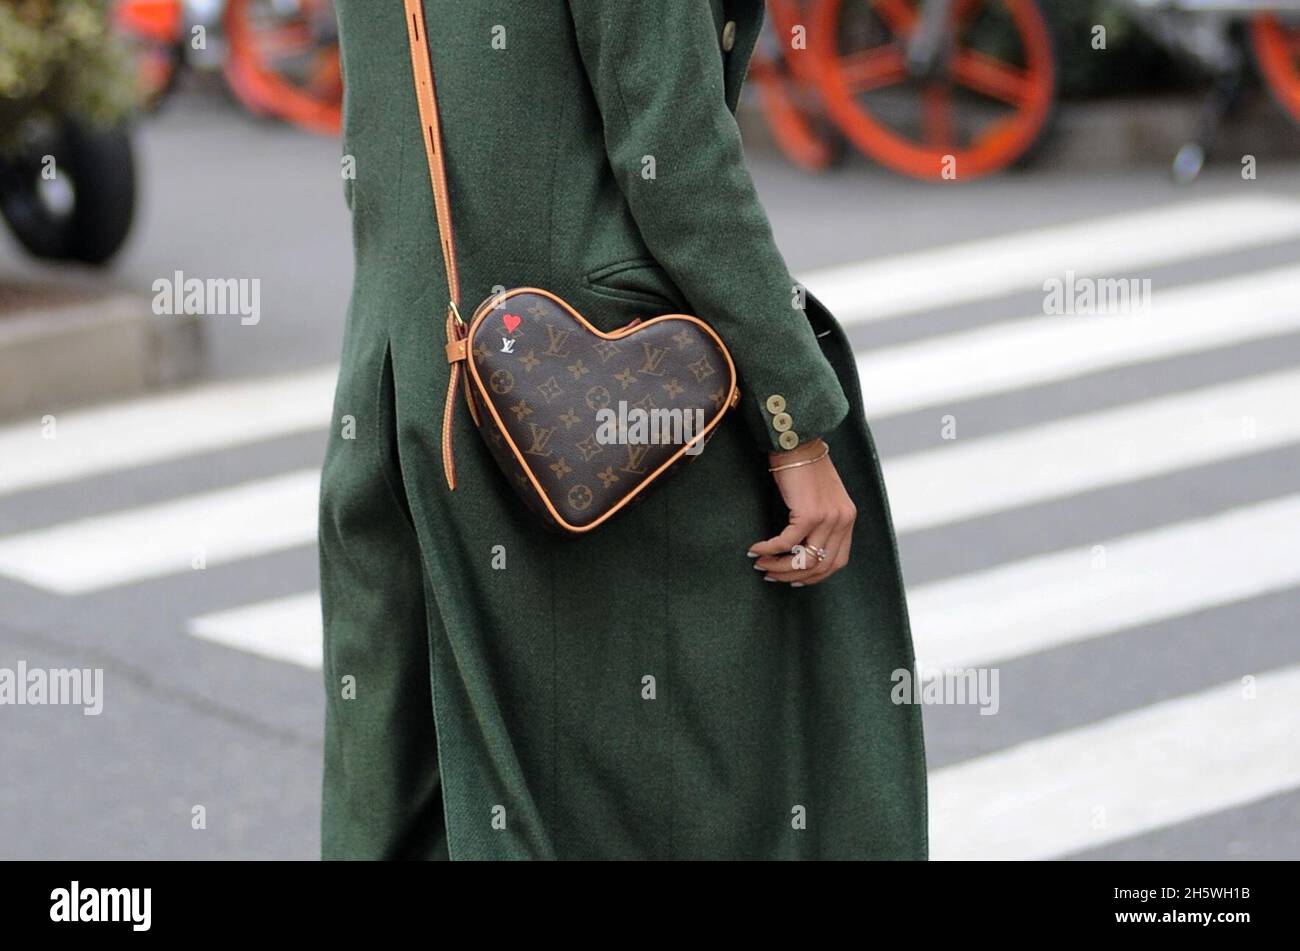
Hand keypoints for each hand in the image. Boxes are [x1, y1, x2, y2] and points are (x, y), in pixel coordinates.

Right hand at [748, 438, 855, 586]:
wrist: (797, 441)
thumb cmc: (803, 467)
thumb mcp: (821, 497)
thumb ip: (820, 520)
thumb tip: (799, 550)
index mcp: (847, 518)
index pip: (837, 561)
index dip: (814, 575)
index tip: (793, 579)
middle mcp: (843, 520)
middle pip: (820, 565)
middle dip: (792, 575)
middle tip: (770, 575)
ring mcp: (828, 518)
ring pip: (803, 559)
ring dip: (778, 566)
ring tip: (760, 564)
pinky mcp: (809, 513)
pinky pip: (786, 543)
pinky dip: (769, 549)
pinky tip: (755, 549)